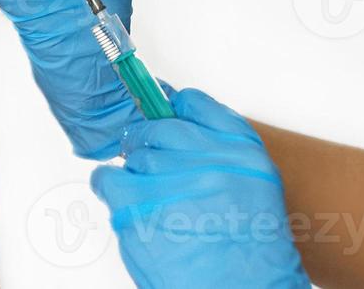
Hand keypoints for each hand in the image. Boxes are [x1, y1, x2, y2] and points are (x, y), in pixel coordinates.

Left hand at [91, 89, 310, 288]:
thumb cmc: (249, 258)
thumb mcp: (255, 195)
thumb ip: (221, 156)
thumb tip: (178, 129)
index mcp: (244, 155)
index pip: (195, 105)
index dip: (175, 113)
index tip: (165, 120)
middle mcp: (209, 161)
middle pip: (159, 129)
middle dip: (150, 146)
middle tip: (154, 173)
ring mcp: (171, 180)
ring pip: (135, 156)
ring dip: (137, 179)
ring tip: (156, 208)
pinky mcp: (136, 204)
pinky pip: (108, 178)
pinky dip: (111, 190)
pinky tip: (130, 209)